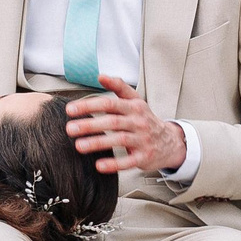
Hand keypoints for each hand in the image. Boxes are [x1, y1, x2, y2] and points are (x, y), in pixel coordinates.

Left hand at [65, 75, 184, 175]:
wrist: (170, 142)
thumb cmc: (145, 120)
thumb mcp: (135, 101)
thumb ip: (118, 87)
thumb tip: (100, 75)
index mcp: (133, 107)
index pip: (109, 103)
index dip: (89, 105)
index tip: (70, 109)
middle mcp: (138, 122)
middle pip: (112, 122)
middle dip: (90, 125)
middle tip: (70, 129)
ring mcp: (142, 140)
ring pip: (119, 140)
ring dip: (98, 143)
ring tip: (78, 146)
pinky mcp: (144, 157)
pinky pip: (129, 161)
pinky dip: (114, 164)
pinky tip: (99, 166)